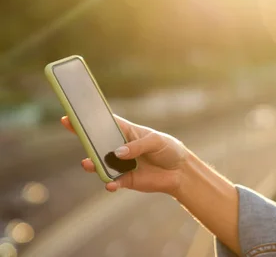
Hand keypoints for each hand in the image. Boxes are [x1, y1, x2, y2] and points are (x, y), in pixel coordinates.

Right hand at [61, 114, 188, 194]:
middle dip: (84, 139)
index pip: (104, 124)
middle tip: (75, 136)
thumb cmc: (168, 149)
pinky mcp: (125, 180)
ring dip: (93, 164)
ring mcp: (120, 164)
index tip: (70, 116)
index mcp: (126, 132)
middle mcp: (119, 147)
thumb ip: (138, 146)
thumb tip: (118, 153)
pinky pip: (112, 182)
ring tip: (88, 163)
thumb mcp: (156, 141)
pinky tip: (110, 184)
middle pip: (97, 143)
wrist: (180, 171)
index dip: (88, 120)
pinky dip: (110, 183)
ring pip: (101, 164)